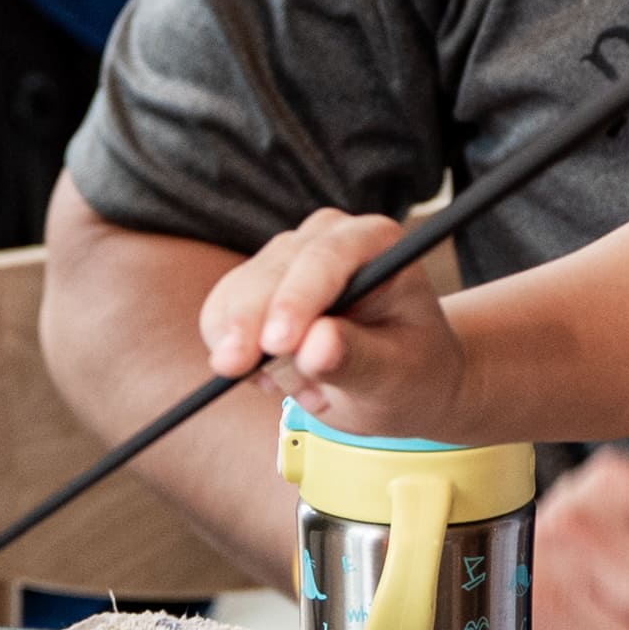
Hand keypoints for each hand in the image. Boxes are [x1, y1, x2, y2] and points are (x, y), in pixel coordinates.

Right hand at [199, 209, 470, 443]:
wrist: (397, 381)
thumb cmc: (409, 373)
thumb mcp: (396, 376)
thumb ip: (358, 359)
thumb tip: (315, 346)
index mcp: (375, 241)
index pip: (326, 258)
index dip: (296, 299)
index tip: (277, 344)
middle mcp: (326, 237)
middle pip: (270, 273)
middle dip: (252, 326)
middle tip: (240, 374)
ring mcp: (286, 258)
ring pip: (237, 295)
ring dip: (252, 354)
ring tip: (309, 393)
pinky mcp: (254, 285)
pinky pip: (219, 317)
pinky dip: (236, 355)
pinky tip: (280, 382)